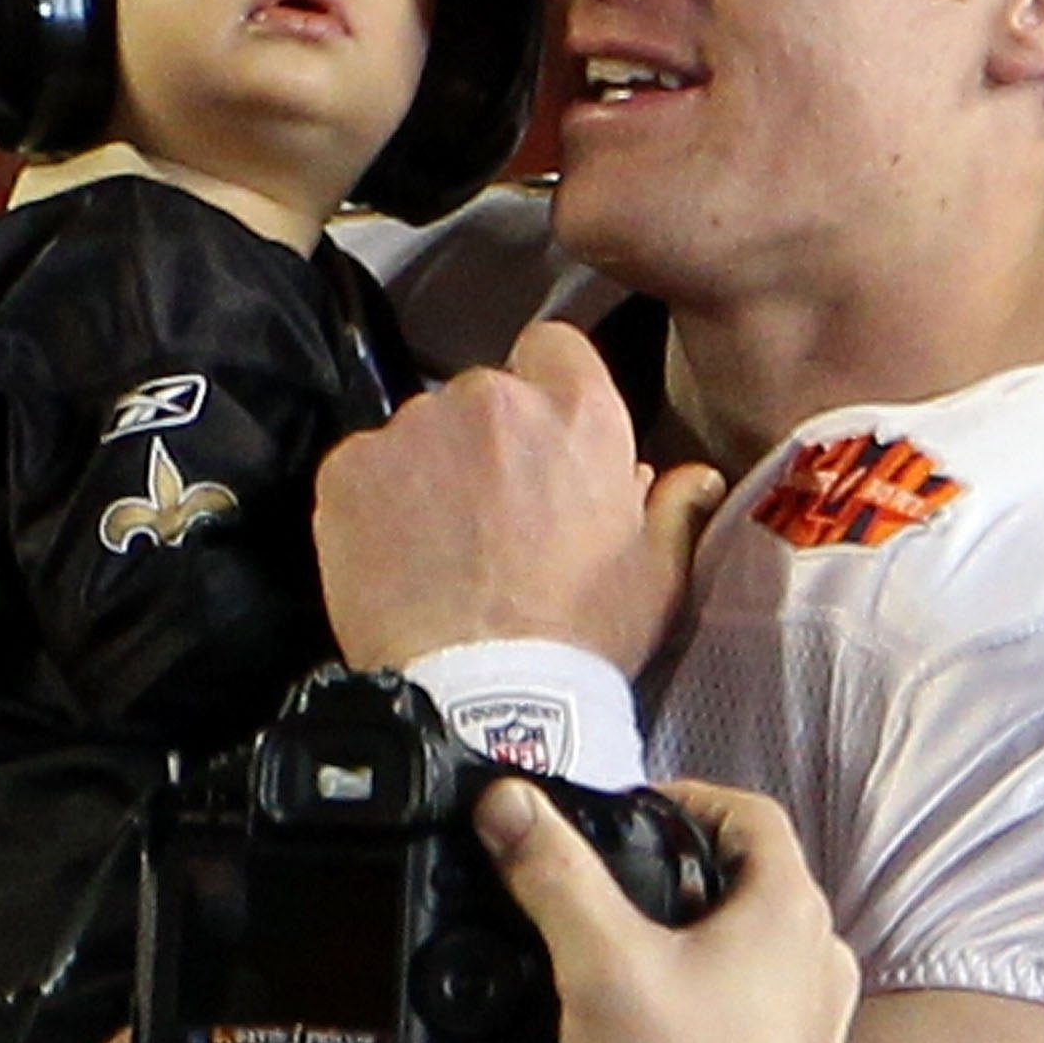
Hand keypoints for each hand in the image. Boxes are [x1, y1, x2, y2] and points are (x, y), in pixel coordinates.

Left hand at [316, 320, 723, 674]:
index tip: (544, 440)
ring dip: (431, 470)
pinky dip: (375, 502)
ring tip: (443, 547)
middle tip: (494, 514)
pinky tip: (398, 557)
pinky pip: (364, 468)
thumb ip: (672, 509)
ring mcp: (412, 429)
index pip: (553, 346)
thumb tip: (694, 477)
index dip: (548, 389)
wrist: (482, 696)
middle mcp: (492, 399)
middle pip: (484, 395)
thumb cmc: (579, 636)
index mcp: (577, 410)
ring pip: (421, 432)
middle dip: (488, 441)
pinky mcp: (349, 469)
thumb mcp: (655, 577)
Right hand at [472, 776, 857, 1042]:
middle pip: (752, 874)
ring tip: (627, 942)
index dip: (686, 796)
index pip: (749, 813)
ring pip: (755, 940)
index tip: (630, 809)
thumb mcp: (598, 966)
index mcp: (789, 911)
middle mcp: (818, 957)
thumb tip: (509, 805)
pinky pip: (756, 999)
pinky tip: (654, 1017)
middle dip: (682, 864)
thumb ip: (552, 875)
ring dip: (697, 928)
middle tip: (615, 873)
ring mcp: (816, 1018)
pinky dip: (709, 988)